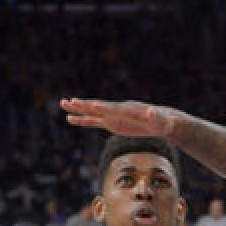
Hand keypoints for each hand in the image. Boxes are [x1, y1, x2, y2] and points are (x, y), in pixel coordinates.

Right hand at [60, 98, 178, 138]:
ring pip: (93, 112)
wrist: (162, 122)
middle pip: (98, 107)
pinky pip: (94, 122)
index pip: (113, 108)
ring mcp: (114, 116)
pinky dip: (83, 120)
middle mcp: (118, 110)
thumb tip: (151, 112)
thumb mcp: (161, 121)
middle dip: (84, 105)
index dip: (102, 108)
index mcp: (128, 109)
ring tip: (63, 104)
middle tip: (69, 101)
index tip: (91, 105)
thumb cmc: (163, 122)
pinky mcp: (112, 123)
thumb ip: (155, 116)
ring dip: (78, 109)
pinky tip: (70, 119)